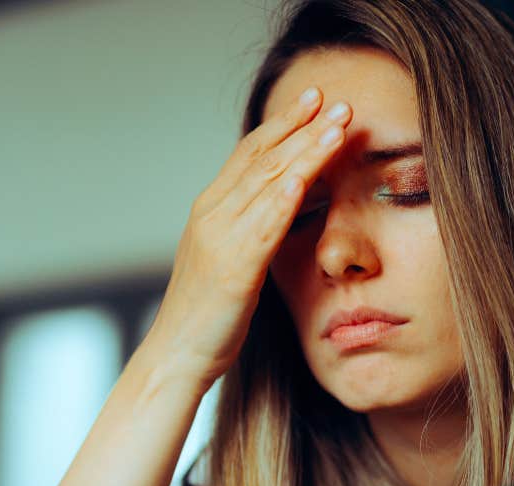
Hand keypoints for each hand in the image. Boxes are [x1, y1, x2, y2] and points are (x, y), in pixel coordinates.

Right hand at [143, 86, 352, 389]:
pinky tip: (304, 176)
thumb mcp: (231, 261)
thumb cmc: (207, 316)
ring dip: (305, 151)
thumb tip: (282, 206)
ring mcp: (221, 239)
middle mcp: (212, 214)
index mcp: (211, 210)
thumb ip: (251, 229)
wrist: (177, 356)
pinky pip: (262, 226)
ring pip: (268, 183)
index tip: (315, 102)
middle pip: (262, 158)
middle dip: (302, 126)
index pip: (251, 154)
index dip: (283, 125)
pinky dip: (283, 198)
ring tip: (337, 126)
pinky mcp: (233, 269)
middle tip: (337, 100)